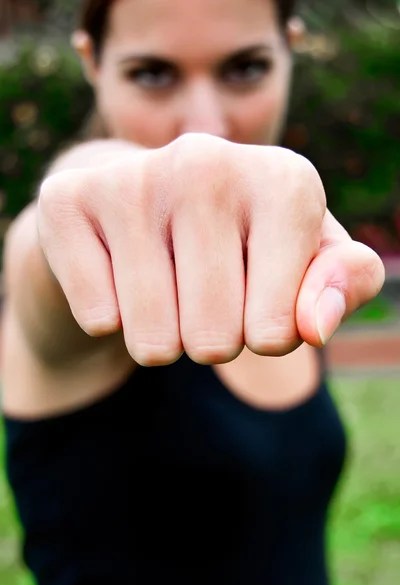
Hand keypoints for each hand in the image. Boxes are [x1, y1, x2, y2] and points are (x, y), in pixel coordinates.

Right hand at [38, 133, 384, 364]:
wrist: (148, 206)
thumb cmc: (241, 242)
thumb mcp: (309, 260)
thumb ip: (345, 285)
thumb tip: (312, 326)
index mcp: (284, 179)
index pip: (280, 328)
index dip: (268, 337)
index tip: (259, 302)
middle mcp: (208, 162)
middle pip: (215, 340)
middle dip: (212, 341)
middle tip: (203, 295)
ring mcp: (133, 177)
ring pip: (154, 339)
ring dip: (162, 337)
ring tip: (165, 288)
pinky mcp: (67, 199)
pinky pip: (98, 318)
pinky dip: (110, 318)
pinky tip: (117, 272)